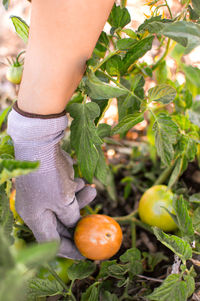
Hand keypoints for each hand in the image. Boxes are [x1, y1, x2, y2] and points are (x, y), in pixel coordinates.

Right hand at [7, 104, 95, 259]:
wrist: (41, 143)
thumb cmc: (49, 176)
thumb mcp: (63, 202)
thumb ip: (71, 218)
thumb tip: (76, 226)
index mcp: (36, 218)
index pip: (52, 242)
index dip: (70, 249)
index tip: (86, 253)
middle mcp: (38, 208)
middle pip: (62, 223)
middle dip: (80, 220)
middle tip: (96, 222)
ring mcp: (44, 194)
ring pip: (66, 205)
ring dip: (81, 201)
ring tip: (91, 192)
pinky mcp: (51, 182)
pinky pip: (66, 192)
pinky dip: (75, 189)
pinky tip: (80, 181)